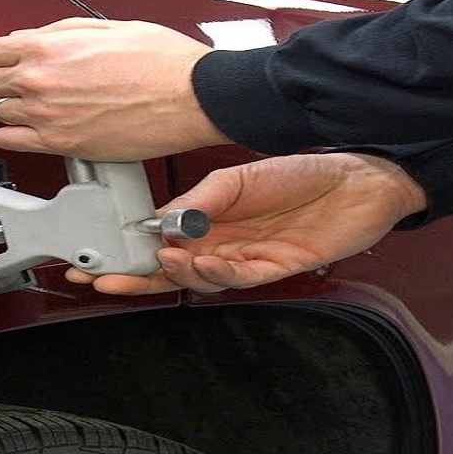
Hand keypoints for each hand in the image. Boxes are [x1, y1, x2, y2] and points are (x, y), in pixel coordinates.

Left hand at [0, 18, 230, 160]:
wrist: (189, 96)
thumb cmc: (162, 62)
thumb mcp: (109, 26)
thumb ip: (64, 33)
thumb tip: (40, 38)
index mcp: (48, 46)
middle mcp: (40, 81)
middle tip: (9, 82)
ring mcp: (47, 116)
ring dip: (5, 108)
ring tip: (18, 107)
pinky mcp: (63, 145)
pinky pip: (13, 142)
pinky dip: (9, 137)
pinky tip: (16, 133)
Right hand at [65, 153, 427, 293]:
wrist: (356, 180)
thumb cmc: (300, 172)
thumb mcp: (238, 176)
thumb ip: (199, 198)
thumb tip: (160, 220)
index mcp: (207, 217)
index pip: (157, 241)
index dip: (127, 253)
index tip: (96, 258)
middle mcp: (220, 241)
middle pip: (169, 270)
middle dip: (135, 279)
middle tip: (102, 281)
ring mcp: (245, 258)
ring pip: (200, 278)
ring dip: (179, 272)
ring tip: (165, 259)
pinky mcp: (273, 269)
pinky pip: (238, 279)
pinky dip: (217, 272)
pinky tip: (206, 260)